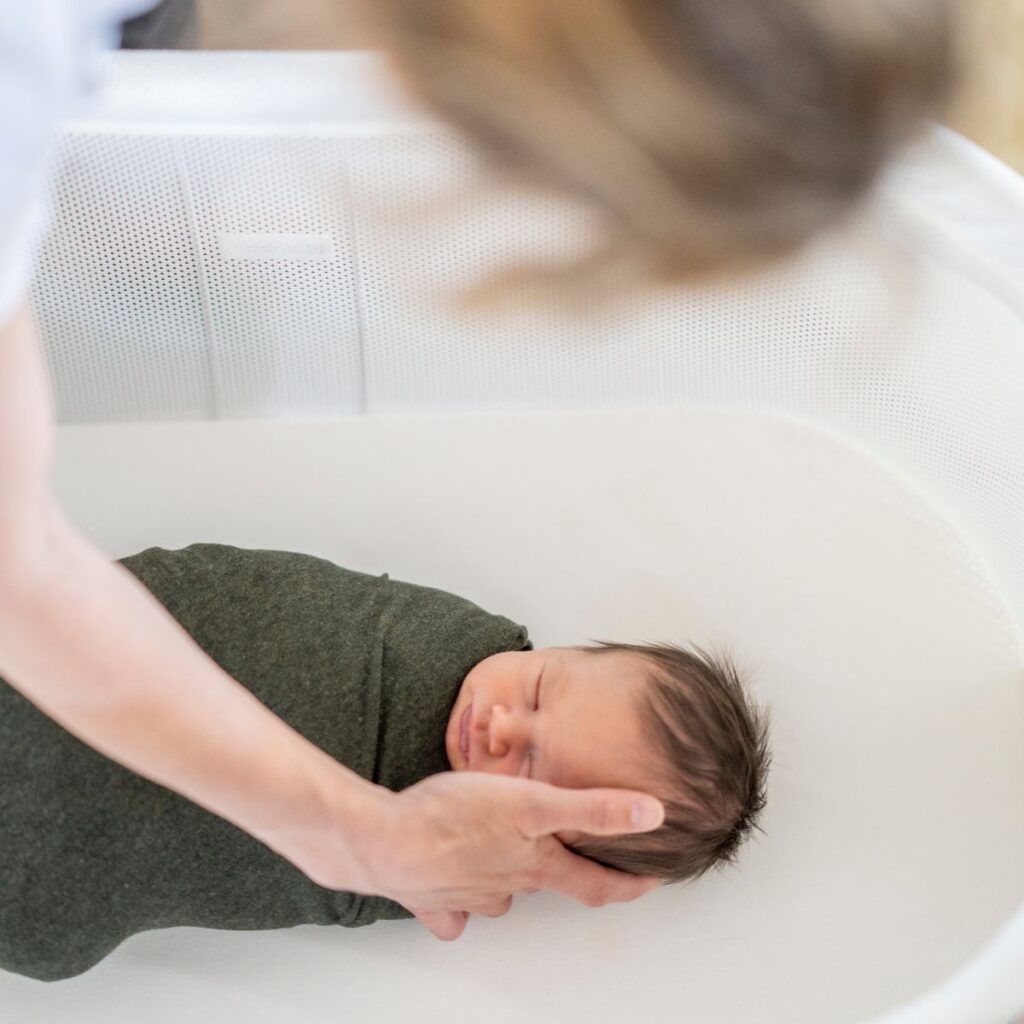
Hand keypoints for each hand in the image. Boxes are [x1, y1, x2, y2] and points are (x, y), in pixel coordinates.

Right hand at [352, 771, 664, 940]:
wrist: (381, 840)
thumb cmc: (453, 815)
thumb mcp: (533, 802)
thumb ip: (593, 809)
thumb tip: (652, 813)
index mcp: (537, 866)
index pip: (596, 885)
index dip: (629, 885)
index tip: (651, 880)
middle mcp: (507, 888)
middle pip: (546, 885)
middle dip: (562, 870)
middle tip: (571, 850)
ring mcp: (468, 897)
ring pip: (501, 893)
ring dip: (509, 877)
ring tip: (510, 852)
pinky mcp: (431, 898)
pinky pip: (453, 909)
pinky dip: (460, 900)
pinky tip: (455, 878)